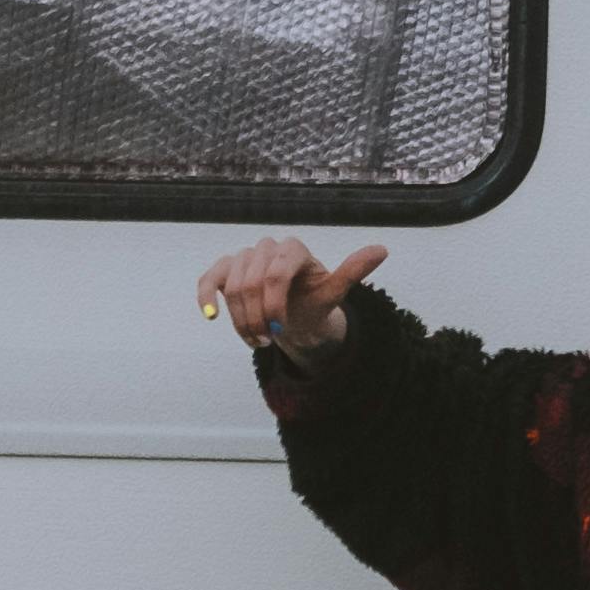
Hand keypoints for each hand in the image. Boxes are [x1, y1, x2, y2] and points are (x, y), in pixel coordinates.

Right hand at [196, 232, 386, 360]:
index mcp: (295, 249)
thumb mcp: (334, 294)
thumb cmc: (315, 304)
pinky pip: (210, 278)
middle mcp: (269, 247)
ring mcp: (246, 257)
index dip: (273, 305)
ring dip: (240, 319)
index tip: (279, 332)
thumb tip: (382, 249)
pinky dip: (207, 297)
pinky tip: (212, 317)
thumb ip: (352, 272)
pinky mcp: (227, 269)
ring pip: (232, 286)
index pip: (275, 274)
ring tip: (256, 341)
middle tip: (267, 342)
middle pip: (250, 282)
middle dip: (257, 317)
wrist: (297, 316)